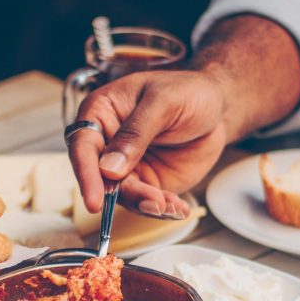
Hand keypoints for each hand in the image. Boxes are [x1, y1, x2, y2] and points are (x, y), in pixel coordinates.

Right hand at [68, 70, 229, 216]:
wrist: (216, 107)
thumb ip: (136, 132)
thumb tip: (109, 168)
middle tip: (152, 201)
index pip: (83, 146)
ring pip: (124, 195)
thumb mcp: (163, 102)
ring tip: (171, 205)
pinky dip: (162, 209)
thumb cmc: (187, 91)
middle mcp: (108, 143)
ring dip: (146, 204)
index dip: (86, 174)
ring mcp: (127, 166)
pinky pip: (147, 202)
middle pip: (101, 178)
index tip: (94, 201)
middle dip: (125, 195)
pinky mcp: (147, 182)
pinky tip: (179, 208)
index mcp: (101, 113)